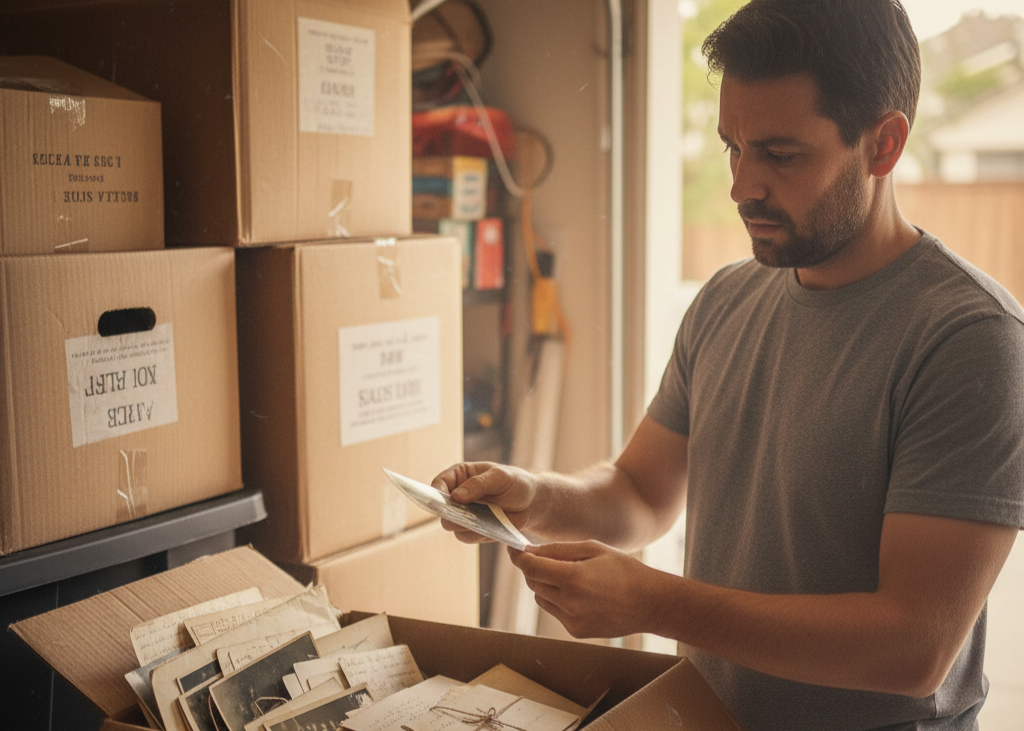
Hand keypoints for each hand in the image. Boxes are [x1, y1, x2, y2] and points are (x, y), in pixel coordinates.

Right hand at [431, 462, 538, 543]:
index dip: (436, 492)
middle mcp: (457, 495)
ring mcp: (464, 514)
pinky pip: (466, 537)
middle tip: (464, 514)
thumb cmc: (516, 483)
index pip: (439, 483)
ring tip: (483, 520)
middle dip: (449, 513)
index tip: (440, 500)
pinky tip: (491, 527)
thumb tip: (456, 496)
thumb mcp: (500, 477)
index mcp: (460, 475)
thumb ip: (478, 484)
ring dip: (464, 525)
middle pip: (441, 508)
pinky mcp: (473, 529)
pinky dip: (477, 535)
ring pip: (451, 525)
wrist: (532, 503)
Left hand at [507, 541, 659, 638]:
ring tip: (570, 576)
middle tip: (544, 558)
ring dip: (545, 584)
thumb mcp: (593, 549)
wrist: (650, 603)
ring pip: (540, 597)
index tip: (513, 549)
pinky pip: (554, 611)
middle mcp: (570, 602)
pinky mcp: (576, 631)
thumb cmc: (624, 570)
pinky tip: (581, 593)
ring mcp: (572, 620)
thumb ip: (558, 550)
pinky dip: (558, 599)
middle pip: (533, 582)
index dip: (518, 557)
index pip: (531, 567)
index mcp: (573, 578)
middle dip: (533, 568)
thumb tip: (529, 552)